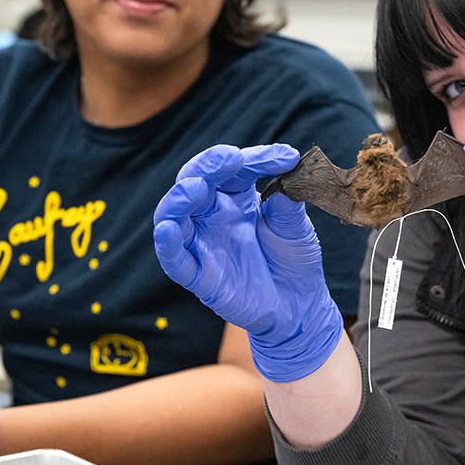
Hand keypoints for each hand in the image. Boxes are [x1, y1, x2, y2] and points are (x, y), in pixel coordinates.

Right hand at [154, 145, 343, 381]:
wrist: (298, 307)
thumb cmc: (293, 261)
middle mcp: (212, 215)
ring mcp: (202, 243)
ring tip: (194, 188)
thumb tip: (288, 173)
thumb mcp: (296, 227)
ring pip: (173, 215)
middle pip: (195, 181)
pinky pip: (173, 259)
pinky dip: (166, 244)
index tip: (288, 158)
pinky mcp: (197, 274)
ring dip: (179, 199)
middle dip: (207, 167)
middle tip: (230, 159)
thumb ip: (289, 202)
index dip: (255, 159)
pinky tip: (168, 230)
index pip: (233, 169)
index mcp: (235, 197)